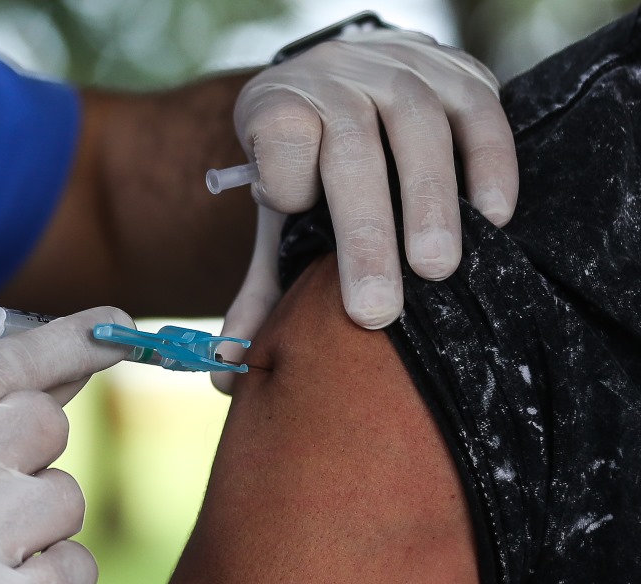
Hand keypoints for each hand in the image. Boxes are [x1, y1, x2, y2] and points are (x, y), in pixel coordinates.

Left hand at [213, 27, 517, 393]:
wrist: (349, 73)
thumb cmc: (311, 161)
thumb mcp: (278, 208)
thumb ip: (261, 284)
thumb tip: (226, 374)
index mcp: (280, 109)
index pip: (281, 137)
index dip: (288, 181)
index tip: (297, 215)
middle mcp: (338, 83)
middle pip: (350, 153)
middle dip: (363, 235)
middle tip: (374, 311)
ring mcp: (402, 73)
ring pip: (418, 130)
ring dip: (429, 203)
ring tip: (435, 271)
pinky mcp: (461, 72)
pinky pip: (482, 113)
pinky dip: (491, 163)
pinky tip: (494, 215)